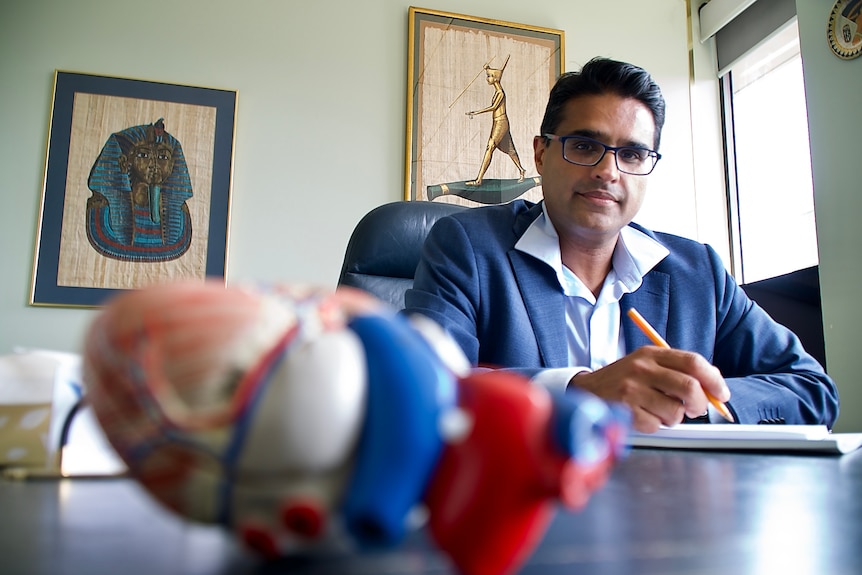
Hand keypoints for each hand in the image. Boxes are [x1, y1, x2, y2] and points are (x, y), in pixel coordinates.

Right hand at [568, 346, 730, 432]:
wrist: (586, 391)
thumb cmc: (624, 380)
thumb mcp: (647, 365)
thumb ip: (678, 372)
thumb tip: (714, 390)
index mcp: (651, 353)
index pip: (692, 362)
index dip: (713, 379)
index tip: (722, 394)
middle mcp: (641, 368)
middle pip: (689, 387)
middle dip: (700, 404)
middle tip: (697, 410)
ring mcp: (632, 388)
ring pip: (676, 411)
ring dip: (675, 417)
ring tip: (661, 412)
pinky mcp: (625, 409)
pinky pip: (656, 425)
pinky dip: (656, 425)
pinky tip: (643, 416)